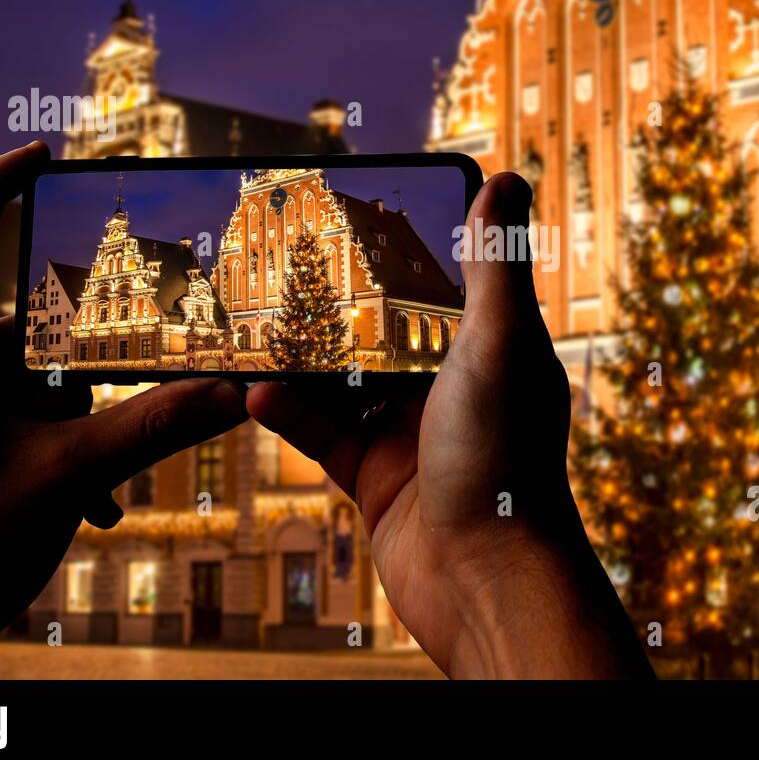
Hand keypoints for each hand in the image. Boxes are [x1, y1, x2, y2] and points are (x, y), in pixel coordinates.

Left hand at [0, 142, 248, 676]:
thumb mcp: (68, 475)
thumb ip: (155, 426)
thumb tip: (231, 394)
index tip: (43, 155)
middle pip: (17, 321)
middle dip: (84, 345)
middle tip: (141, 341)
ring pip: (26, 384)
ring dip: (79, 416)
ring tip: (114, 465)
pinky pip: (17, 425)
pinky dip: (60, 449)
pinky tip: (94, 503)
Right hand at [248, 173, 652, 677]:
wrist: (485, 581)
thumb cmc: (504, 460)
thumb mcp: (498, 347)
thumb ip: (494, 268)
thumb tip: (506, 178)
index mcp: (490, 353)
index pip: (440, 287)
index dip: (401, 255)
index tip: (352, 219)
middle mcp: (452, 390)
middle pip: (383, 333)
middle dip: (336, 305)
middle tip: (279, 266)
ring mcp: (410, 434)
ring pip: (344, 382)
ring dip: (300, 359)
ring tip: (252, 324)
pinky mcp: (375, 477)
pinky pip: (322, 434)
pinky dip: (288, 413)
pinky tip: (252, 393)